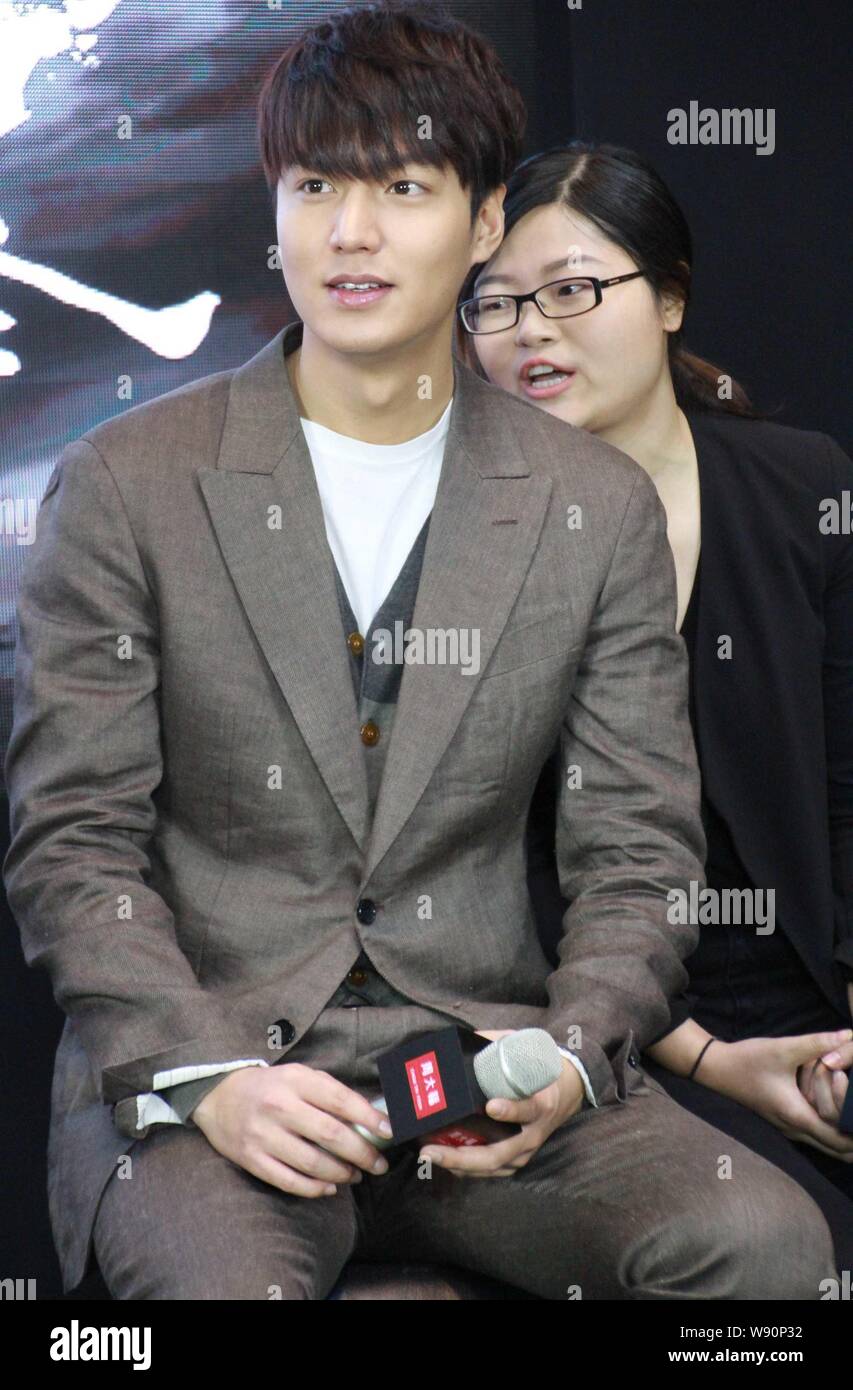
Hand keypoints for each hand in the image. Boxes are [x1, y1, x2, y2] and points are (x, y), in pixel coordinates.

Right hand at [192, 1063, 392, 1196]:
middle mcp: (280, 1107)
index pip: (340, 1100)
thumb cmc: (270, 1087)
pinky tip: (330, 1187)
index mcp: (295, 1080)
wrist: (218, 1097)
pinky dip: (315, 1188)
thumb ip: (329, 1093)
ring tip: (356, 1175)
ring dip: (341, 1173)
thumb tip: (368, 1118)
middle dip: (361, 1153)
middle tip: (378, 1164)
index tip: (389, 1132)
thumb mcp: (298, 1076)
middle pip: (330, 1135)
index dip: (368, 1118)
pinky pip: (290, 1181)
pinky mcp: (252, 1160)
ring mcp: (264, 1136)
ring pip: (313, 1163)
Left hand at [418, 1028, 584, 1178]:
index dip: (510, 1110)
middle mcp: (533, 1133)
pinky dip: (467, 1169)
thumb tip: (469, 1036)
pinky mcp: (518, 1159)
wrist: (568, 1093)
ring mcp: (526, 1150)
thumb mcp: (529, 1053)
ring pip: (491, 1166)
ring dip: (458, 1165)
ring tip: (430, 1157)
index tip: (490, 1106)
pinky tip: (446, 1163)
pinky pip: (491, 1171)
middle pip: (497, 1154)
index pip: (528, 1109)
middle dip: (460, 1156)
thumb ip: (500, 1044)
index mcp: (541, 1103)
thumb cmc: (542, 1071)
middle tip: (430, 1151)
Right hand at [700, 1029, 852, 1160]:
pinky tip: (836, 1108)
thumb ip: (818, 1043)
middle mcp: (795, 1130)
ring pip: (826, 1143)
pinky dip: (830, 1127)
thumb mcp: (784, 1049)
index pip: (840, 1141)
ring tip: (852, 1110)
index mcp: (798, 1117)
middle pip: (837, 1150)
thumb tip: (848, 1034)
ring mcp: (789, 1129)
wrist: (718, 1068)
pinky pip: (815, 1134)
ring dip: (842, 1131)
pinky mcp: (785, 1122)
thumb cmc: (749, 1060)